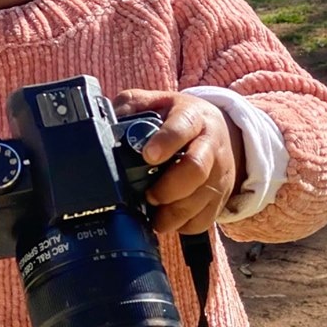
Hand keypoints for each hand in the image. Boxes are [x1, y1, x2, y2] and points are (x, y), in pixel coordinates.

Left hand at [113, 89, 244, 234]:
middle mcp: (211, 144)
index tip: (148, 156)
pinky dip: (183, 225)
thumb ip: (131, 106)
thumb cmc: (177, 117)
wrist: (218, 129)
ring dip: (174, 213)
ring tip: (153, 214)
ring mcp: (219, 172)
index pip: (183, 127)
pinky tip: (166, 220)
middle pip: (196, 169)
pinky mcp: (220, 195)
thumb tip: (106, 122)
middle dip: (168, 188)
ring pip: (201, 199)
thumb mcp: (155, 101)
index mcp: (193, 116)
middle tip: (148, 195)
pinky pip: (205, 219)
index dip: (166, 142)